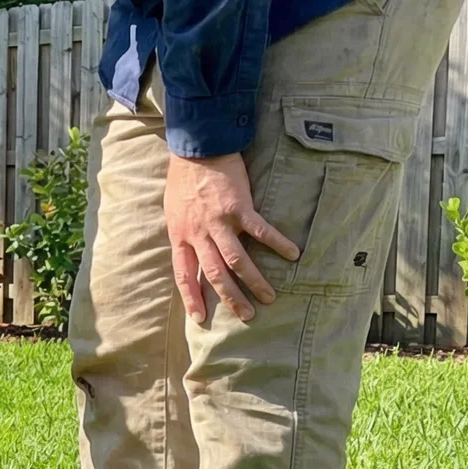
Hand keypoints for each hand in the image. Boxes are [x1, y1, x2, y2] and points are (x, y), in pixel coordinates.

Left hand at [164, 152, 299, 323]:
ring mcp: (219, 221)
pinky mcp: (239, 207)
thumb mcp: (174, 212)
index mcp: (180, 236)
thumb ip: (184, 234)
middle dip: (230, 298)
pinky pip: (260, 231)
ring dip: (254, 280)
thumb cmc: (184, 181)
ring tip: (269, 296)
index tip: (199, 318)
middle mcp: (198, 233)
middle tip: (247, 315)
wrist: (197, 150)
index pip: (183, 274)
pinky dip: (277, 243)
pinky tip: (293, 254)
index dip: (191, 296)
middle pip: (214, 273)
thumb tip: (192, 253)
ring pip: (236, 260)